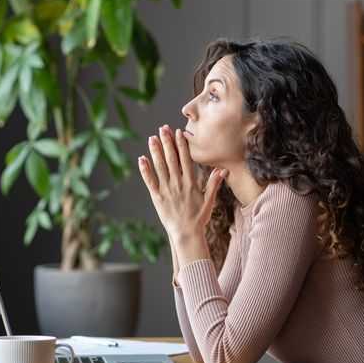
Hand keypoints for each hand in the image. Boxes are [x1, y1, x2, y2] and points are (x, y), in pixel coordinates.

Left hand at [138, 124, 227, 239]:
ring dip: (155, 152)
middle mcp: (178, 184)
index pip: (186, 160)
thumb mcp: (210, 200)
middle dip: (167, 142)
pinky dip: (145, 170)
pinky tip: (142, 159)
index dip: (182, 145)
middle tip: (163, 128)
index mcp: (191, 183)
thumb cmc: (199, 218)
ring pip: (160, 167)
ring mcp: (167, 190)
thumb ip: (214, 184)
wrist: (186, 234)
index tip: (179, 133)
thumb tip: (222, 170)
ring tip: (152, 138)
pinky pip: (150, 181)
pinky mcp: (157, 198)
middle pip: (172, 159)